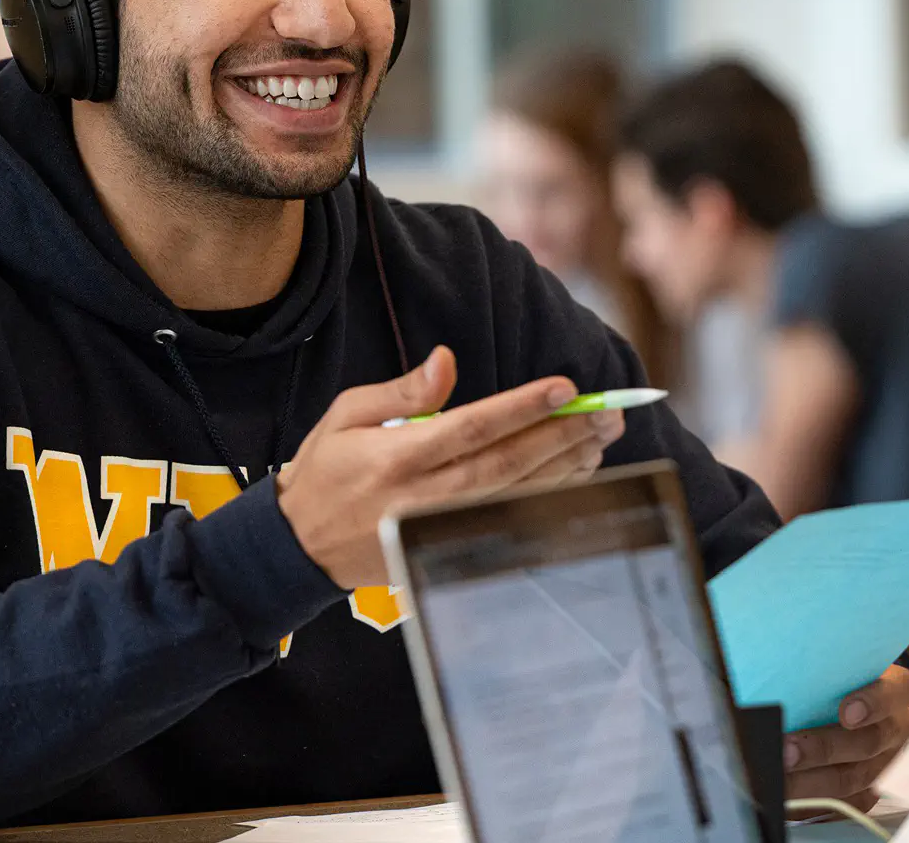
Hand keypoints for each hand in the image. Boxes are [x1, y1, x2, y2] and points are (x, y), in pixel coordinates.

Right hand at [276, 346, 624, 586]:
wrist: (300, 547)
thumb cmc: (325, 471)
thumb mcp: (347, 415)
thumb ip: (402, 390)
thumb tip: (446, 360)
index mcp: (398, 456)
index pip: (473, 427)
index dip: (524, 408)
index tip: (566, 388)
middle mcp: (424, 495)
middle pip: (509, 463)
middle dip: (564, 436)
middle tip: (608, 412)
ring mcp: (440, 527)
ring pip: (517, 494)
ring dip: (567, 465)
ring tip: (602, 436)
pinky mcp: (449, 546)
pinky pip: (511, 520)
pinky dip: (549, 497)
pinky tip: (576, 473)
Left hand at [783, 666, 908, 811]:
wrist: (847, 707)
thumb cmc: (836, 683)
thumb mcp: (833, 671)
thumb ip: (817, 676)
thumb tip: (775, 681)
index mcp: (895, 690)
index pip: (893, 693)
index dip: (872, 703)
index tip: (846, 712)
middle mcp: (897, 729)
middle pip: (868, 742)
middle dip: (823, 748)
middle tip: (787, 749)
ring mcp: (885, 765)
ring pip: (853, 778)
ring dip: (810, 780)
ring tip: (778, 775)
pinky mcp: (868, 793)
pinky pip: (843, 804)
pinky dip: (812, 801)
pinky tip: (786, 796)